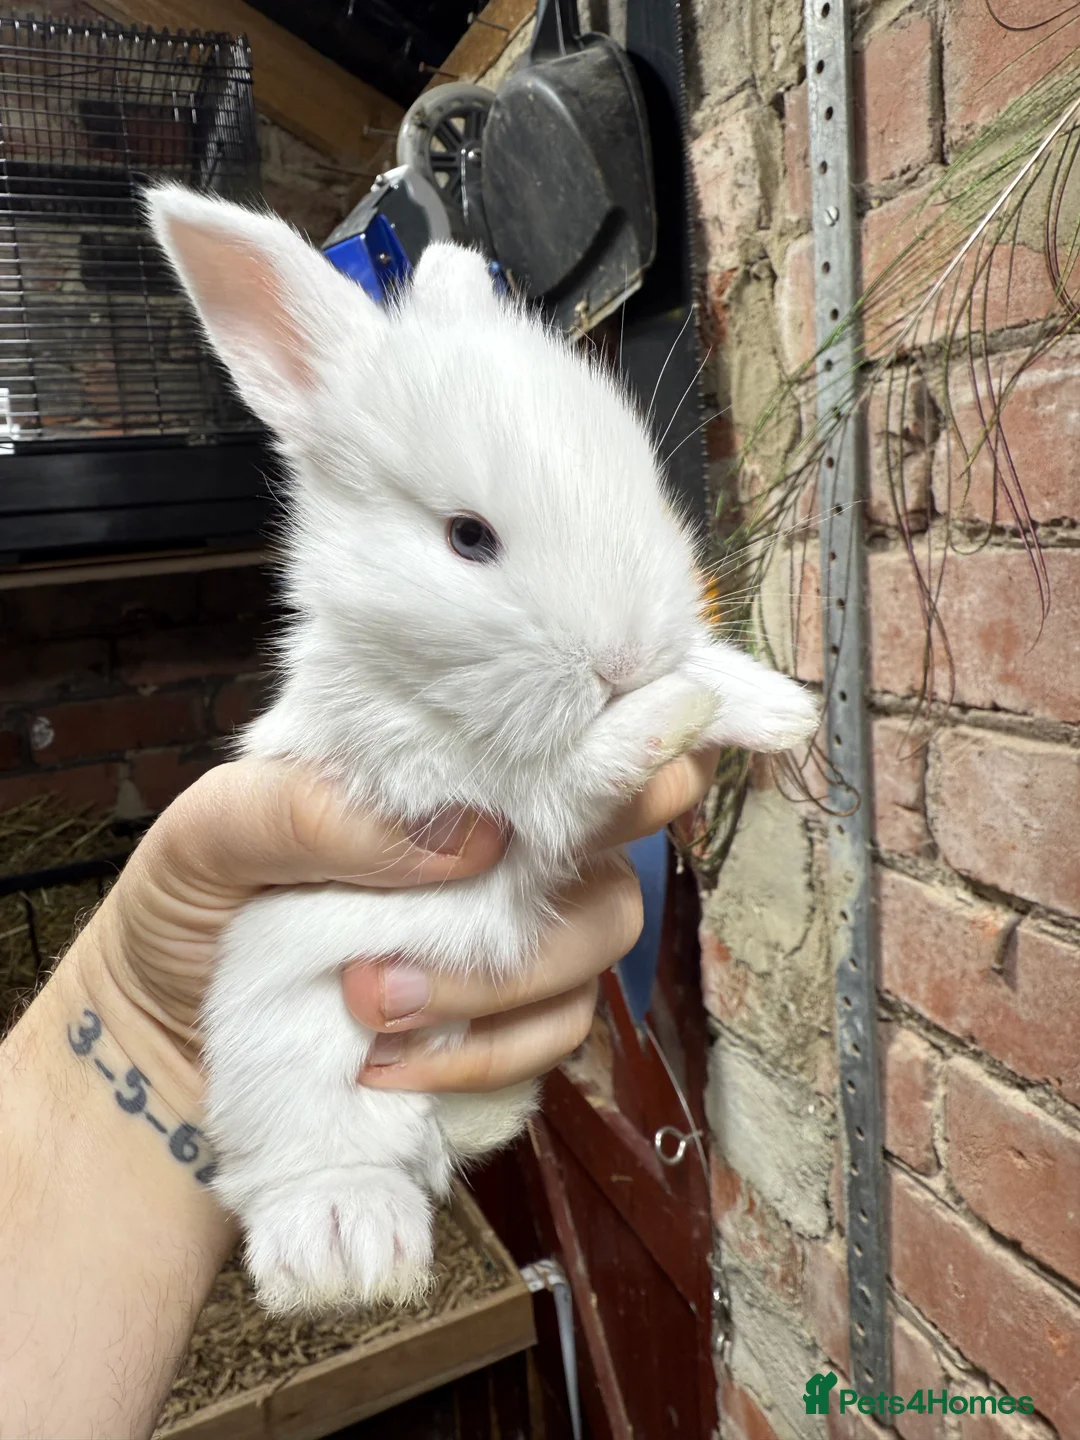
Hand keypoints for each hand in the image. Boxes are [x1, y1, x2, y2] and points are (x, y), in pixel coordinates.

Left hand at [77, 748, 720, 1112]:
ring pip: (596, 950)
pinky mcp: (507, 1020)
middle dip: (530, 924)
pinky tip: (387, 1066)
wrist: (167, 1028)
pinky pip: (556, 1038)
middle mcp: (508, 844)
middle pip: (614, 862)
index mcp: (452, 769)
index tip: (647, 774)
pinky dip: (481, 1058)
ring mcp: (516, 934)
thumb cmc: (197, 899)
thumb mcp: (217, 831)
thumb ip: (316, 811)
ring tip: (369, 1012)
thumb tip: (472, 835)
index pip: (583, 734)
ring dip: (492, 998)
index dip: (639, 748)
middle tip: (389, 969)